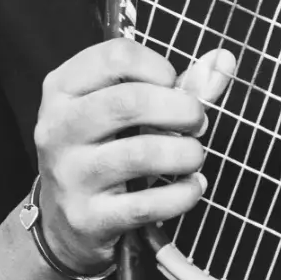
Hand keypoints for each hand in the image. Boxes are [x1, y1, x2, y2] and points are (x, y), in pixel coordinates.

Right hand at [32, 39, 235, 275]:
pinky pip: (147, 204)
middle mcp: (58, 128)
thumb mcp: (123, 111)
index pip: (115, 56)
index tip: (173, 84)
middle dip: (180, 109)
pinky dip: (183, 194)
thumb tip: (223, 60)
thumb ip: (175, 86)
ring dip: (185, 153)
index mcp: (62, 89)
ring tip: (195, 156)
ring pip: (141, 154)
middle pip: (128, 102)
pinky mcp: (87, 218)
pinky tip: (193, 187)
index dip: (157, 66)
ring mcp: (69, 175)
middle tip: (197, 122)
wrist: (64, 223)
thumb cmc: (103, 151)